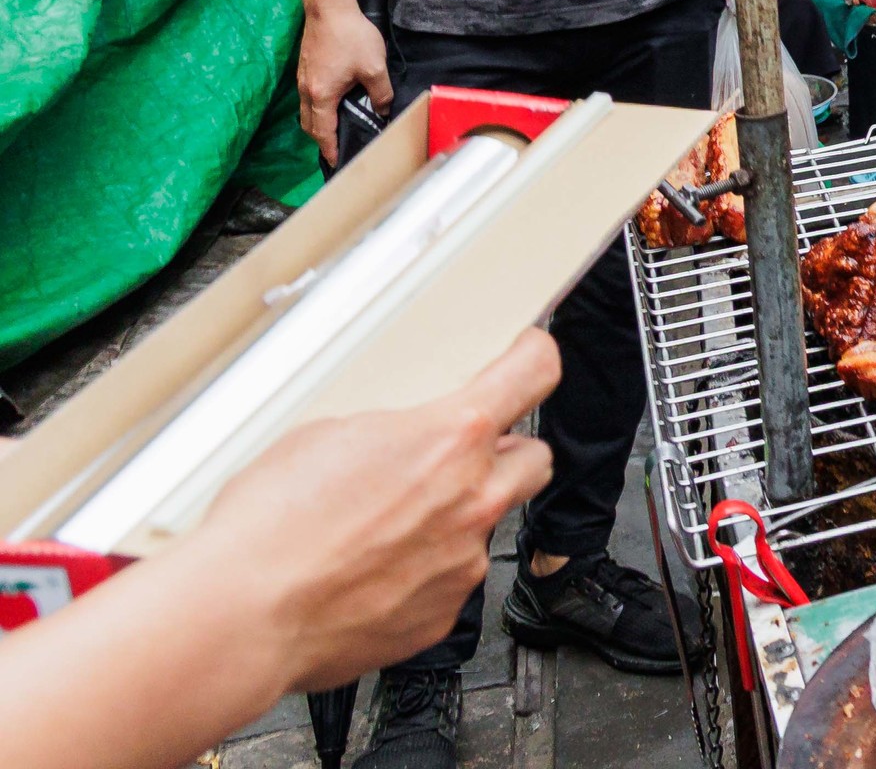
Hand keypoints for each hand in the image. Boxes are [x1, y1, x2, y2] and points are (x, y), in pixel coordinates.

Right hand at [215, 330, 558, 689]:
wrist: (242, 615)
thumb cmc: (269, 527)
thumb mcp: (328, 436)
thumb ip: (393, 432)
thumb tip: (402, 440)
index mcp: (451, 438)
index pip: (531, 375)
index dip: (533, 360)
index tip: (531, 359)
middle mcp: (473, 498)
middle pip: (531, 459)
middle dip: (502, 455)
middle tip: (459, 460)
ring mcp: (462, 561)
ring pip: (482, 526)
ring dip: (450, 521)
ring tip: (379, 531)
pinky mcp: (441, 615)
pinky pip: (447, 583)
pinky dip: (420, 575)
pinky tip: (368, 575)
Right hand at [296, 4, 390, 166]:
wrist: (329, 8)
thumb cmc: (350, 36)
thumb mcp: (374, 68)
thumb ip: (381, 94)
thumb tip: (382, 111)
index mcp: (322, 96)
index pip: (323, 132)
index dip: (330, 149)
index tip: (337, 162)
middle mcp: (307, 91)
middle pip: (310, 126)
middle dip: (323, 141)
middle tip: (339, 149)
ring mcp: (303, 79)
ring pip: (308, 112)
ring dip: (320, 124)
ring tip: (338, 130)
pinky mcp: (305, 69)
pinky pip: (309, 98)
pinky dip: (318, 109)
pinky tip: (334, 105)